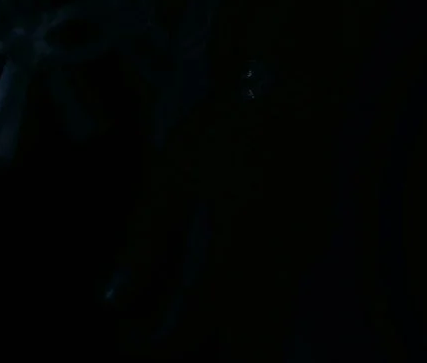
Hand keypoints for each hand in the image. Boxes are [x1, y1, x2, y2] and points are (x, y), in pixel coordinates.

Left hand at [100, 67, 330, 356]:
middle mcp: (277, 274)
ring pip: (269, 337)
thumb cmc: (224, 127)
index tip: (129, 340)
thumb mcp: (173, 175)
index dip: (159, 349)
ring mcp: (302, 267)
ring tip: (186, 332)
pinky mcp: (311, 254)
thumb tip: (115, 299)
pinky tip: (222, 310)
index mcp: (237, 256)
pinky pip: (282, 310)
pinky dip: (252, 324)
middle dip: (203, 356)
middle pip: (246, 352)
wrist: (291, 91)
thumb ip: (146, 241)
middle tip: (159, 343)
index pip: (195, 332)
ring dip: (230, 346)